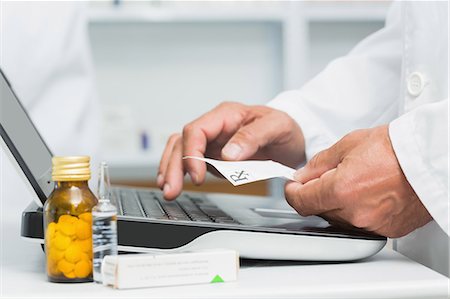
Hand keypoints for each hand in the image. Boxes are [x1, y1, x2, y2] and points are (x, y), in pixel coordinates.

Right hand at [158, 102, 304, 199]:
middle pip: (182, 142)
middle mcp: (214, 127)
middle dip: (174, 166)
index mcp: (226, 115)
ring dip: (171, 169)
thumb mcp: (277, 127)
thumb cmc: (286, 127)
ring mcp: (212, 141)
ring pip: (180, 150)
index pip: (196, 130)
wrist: (294, 137)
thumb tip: (228, 154)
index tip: (197, 176)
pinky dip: (178, 170)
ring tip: (168, 189)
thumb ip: (252, 137)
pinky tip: (173, 182)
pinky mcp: (213, 155)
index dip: (192, 153)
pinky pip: (189, 160)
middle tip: (171, 189)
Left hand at [285, 125, 431, 237]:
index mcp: (341, 190)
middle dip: (317, 194)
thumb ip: (318, 164)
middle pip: (319, 211)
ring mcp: (372, 224)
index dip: (291, 193)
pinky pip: (360, 224)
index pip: (300, 202)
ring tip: (355, 181)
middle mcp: (355, 213)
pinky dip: (357, 211)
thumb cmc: (396, 148)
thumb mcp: (348, 145)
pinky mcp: (387, 230)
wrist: (430, 158)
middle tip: (329, 176)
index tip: (292, 187)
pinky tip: (367, 193)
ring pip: (339, 219)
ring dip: (337, 204)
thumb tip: (302, 176)